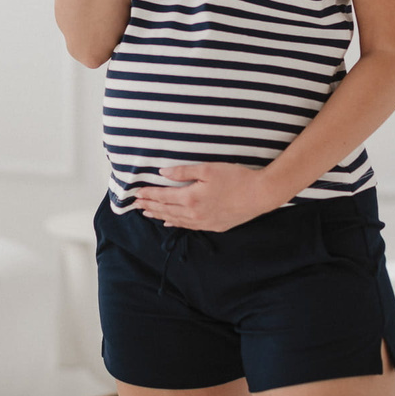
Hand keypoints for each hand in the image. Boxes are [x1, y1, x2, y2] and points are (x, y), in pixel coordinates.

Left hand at [131, 163, 277, 231]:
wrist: (259, 195)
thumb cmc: (235, 178)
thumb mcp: (208, 169)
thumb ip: (183, 171)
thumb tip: (162, 172)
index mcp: (190, 198)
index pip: (163, 197)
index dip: (149, 194)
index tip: (136, 193)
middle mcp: (193, 214)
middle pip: (166, 210)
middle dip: (150, 206)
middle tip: (135, 204)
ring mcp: (203, 222)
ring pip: (175, 220)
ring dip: (159, 215)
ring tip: (147, 213)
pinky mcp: (213, 226)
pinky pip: (188, 226)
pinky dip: (175, 223)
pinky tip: (170, 222)